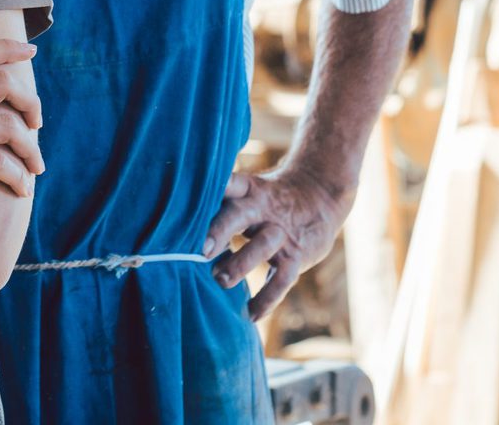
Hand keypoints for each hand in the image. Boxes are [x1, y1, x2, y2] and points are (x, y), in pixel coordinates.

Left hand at [202, 163, 351, 320]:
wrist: (320, 197)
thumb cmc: (268, 200)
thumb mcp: (249, 191)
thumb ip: (221, 204)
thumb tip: (178, 224)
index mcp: (248, 190)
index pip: (229, 183)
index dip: (213, 189)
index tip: (191, 199)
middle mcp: (262, 209)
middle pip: (239, 214)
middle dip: (220, 231)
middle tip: (201, 251)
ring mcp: (280, 232)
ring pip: (262, 246)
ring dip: (241, 264)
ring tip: (221, 281)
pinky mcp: (296, 256)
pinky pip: (282, 279)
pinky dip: (267, 299)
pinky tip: (251, 315)